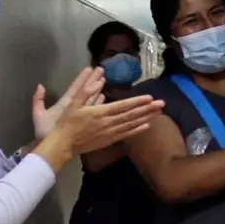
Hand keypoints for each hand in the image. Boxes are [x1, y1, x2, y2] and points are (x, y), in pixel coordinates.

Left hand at [32, 68, 105, 140]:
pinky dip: (99, 103)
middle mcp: (74, 108)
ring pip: (91, 99)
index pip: (75, 88)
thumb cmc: (45, 133)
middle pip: (85, 91)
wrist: (50, 148)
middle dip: (93, 80)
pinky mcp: (84, 122)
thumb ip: (38, 100)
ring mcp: (80, 115)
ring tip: (104, 80)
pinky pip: (93, 110)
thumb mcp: (39, 115)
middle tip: (101, 69)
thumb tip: (40, 86)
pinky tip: (104, 97)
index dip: (82, 78)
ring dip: (97, 90)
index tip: (89, 68)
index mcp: (65, 104)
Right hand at [36, 77, 164, 169]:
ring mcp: (109, 133)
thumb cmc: (67, 122)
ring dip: (145, 118)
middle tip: (162, 104)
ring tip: (158, 112)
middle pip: (131, 115)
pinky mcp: (109, 141)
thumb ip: (85, 91)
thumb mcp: (73, 103)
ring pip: (131, 124)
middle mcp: (108, 123)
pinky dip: (137, 130)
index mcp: (100, 112)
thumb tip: (99, 79)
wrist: (62, 144)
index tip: (150, 98)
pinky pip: (126, 135)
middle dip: (147, 109)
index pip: (122, 106)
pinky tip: (147, 126)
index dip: (137, 102)